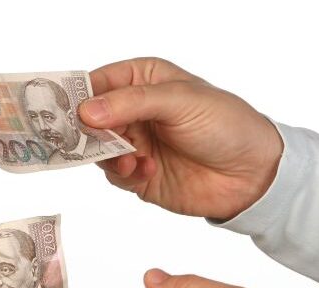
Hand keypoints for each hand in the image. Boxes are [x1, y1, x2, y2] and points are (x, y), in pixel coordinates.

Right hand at [80, 58, 282, 219]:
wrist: (253, 174)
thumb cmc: (226, 124)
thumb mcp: (179, 101)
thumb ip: (132, 103)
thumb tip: (87, 111)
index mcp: (142, 80)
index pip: (97, 83)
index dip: (78, 96)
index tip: (65, 112)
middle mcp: (133, 110)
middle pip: (89, 120)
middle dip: (89, 132)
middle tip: (93, 142)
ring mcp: (134, 143)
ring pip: (97, 150)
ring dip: (110, 156)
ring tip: (133, 160)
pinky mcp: (137, 174)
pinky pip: (113, 175)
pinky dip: (125, 174)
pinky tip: (148, 171)